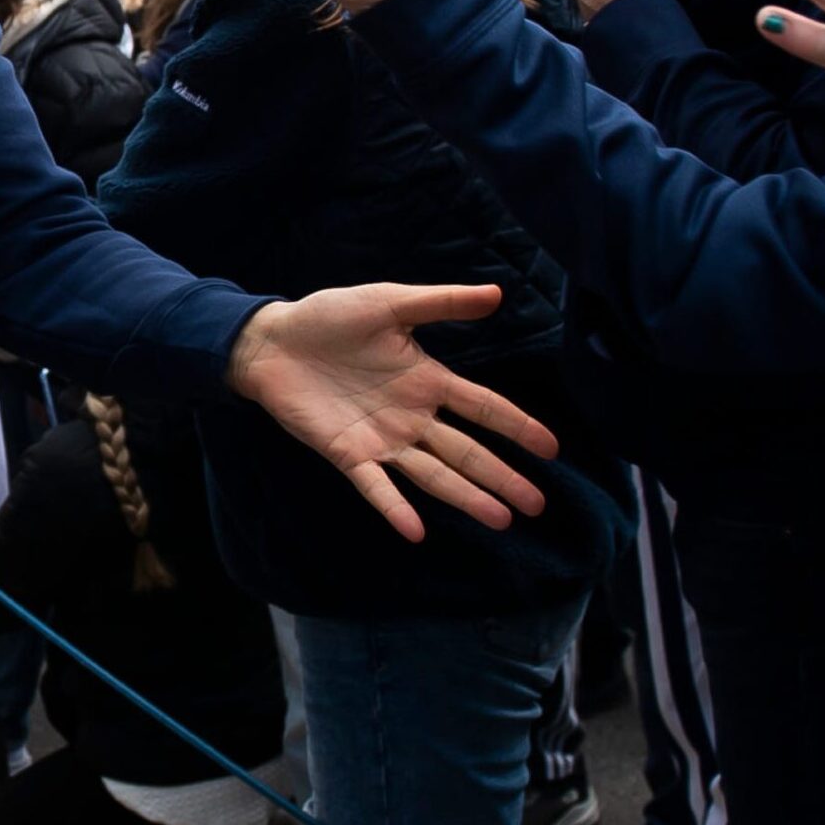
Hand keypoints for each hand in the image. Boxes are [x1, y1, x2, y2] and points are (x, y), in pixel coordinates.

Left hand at [227, 283, 555, 541]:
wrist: (271, 340)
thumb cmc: (329, 318)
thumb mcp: (389, 303)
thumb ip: (441, 303)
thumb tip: (498, 293)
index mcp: (427, 380)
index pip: (483, 408)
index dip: (517, 427)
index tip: (552, 449)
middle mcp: (411, 416)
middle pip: (466, 452)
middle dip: (503, 477)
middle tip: (538, 505)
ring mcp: (381, 439)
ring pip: (433, 474)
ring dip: (466, 497)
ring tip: (502, 520)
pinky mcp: (347, 454)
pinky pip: (376, 486)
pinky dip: (395, 508)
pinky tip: (416, 531)